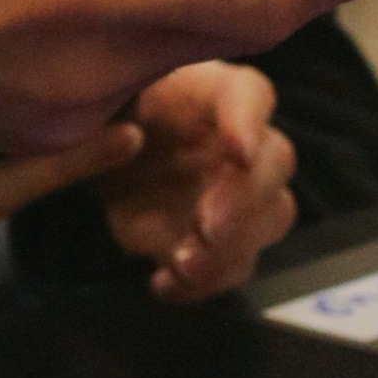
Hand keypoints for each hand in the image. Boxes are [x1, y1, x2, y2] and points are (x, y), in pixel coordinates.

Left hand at [96, 62, 294, 300]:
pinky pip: (234, 267)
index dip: (249, 122)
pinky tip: (164, 283)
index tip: (238, 151)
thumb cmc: (115, 115)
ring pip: (269, 220)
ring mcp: (241, 196)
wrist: (102, 159)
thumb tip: (128, 138)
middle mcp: (244, 144)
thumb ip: (118, 112)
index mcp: (217, 93)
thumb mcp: (107, 97)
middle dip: (245, 199)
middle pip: (275, 164)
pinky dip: (204, 284)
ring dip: (232, 248)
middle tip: (208, 225)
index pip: (251, 95)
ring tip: (182, 264)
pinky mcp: (221, 241)